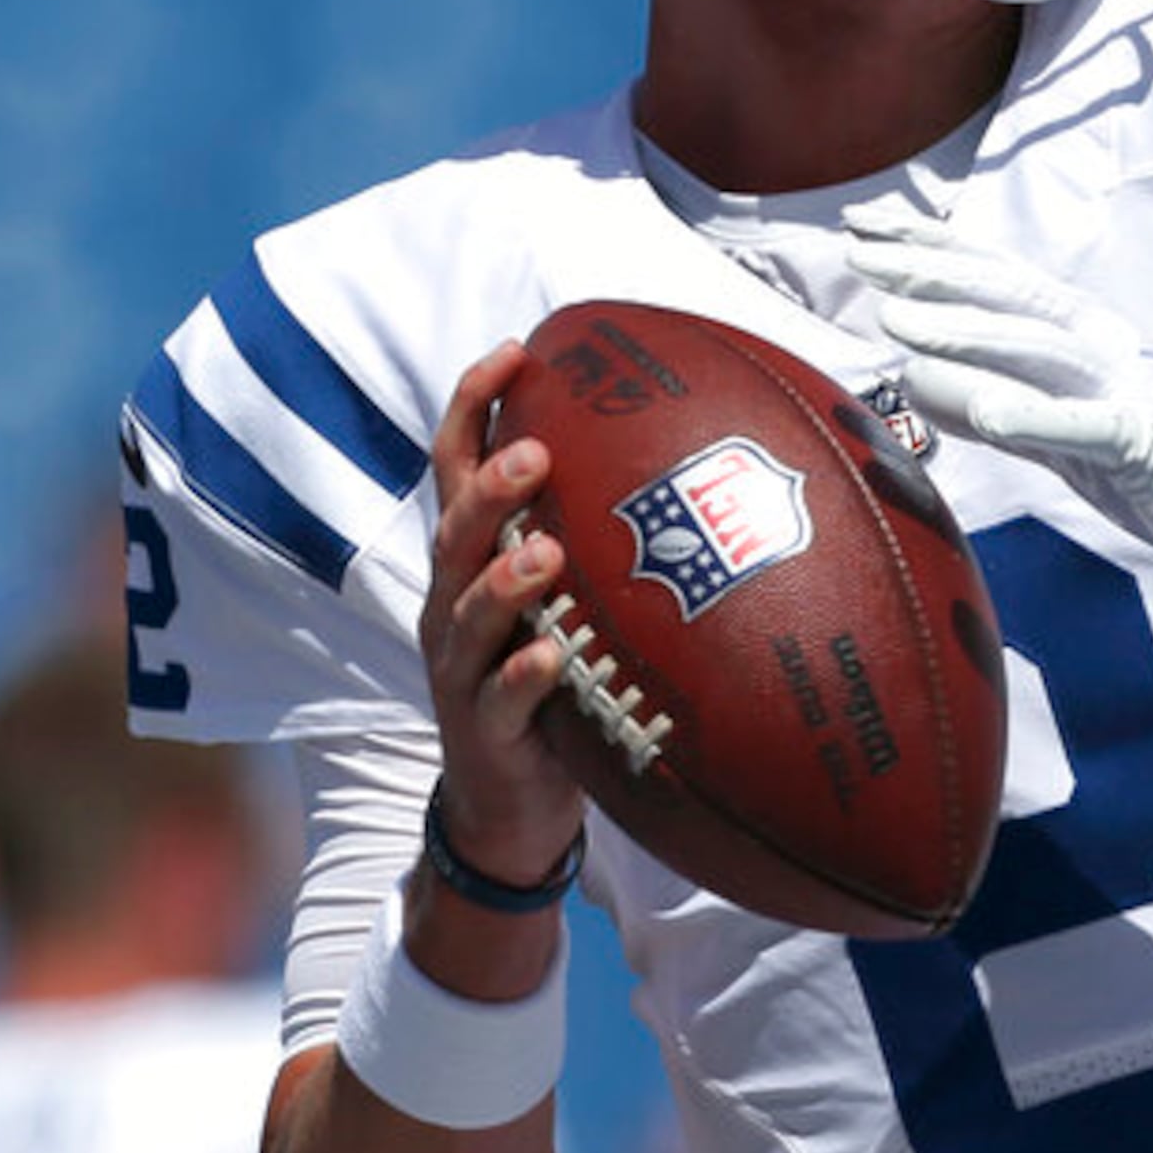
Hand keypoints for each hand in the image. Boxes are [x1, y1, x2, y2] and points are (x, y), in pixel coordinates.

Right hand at [418, 342, 587, 890]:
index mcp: (473, 561)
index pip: (456, 467)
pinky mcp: (481, 730)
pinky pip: (498, 699)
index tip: (514, 350)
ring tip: (543, 552)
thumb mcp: (572, 597)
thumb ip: (602, 535)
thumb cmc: (555, 679)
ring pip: (467, 612)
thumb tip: (699, 458)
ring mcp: (461, 668)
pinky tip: (551, 655)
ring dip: (504, 580)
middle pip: (456, 530)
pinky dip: (523, 674)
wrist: (512, 802)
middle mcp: (453, 603)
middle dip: (492, 488)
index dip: (475, 406)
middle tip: (538, 452)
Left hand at [842, 208, 1152, 604]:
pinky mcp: (1148, 442)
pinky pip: (1087, 427)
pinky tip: (983, 412)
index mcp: (1086, 339)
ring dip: (966, 334)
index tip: (867, 224)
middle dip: (935, 273)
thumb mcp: (1066, 430)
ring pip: (1039, 352)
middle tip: (862, 253)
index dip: (935, 249)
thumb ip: (1000, 404)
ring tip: (899, 323)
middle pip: (1011, 300)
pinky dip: (1035, 416)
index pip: (1000, 281)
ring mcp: (1129, 390)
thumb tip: (919, 380)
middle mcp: (1105, 350)